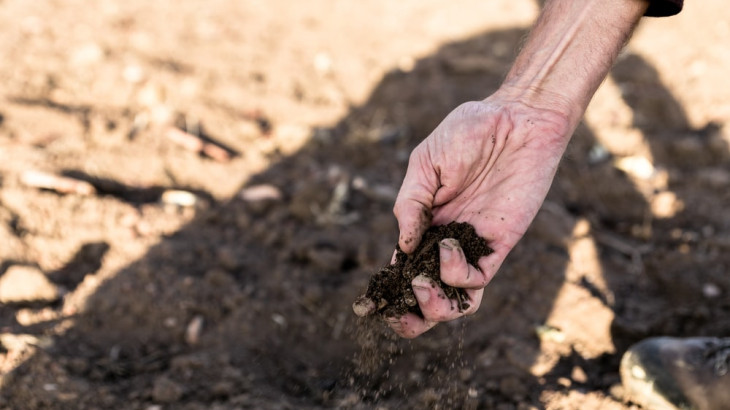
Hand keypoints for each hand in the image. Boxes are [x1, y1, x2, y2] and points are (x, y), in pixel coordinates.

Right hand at [389, 93, 571, 337]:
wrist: (518, 118)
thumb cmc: (468, 132)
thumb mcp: (425, 164)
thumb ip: (410, 205)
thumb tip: (400, 248)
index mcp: (424, 223)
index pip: (403, 268)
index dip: (387, 291)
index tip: (370, 305)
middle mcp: (446, 241)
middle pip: (428, 294)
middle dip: (411, 316)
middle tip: (397, 312)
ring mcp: (473, 245)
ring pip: (456, 299)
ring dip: (434, 307)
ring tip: (421, 286)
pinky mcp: (499, 243)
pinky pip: (478, 278)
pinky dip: (456, 274)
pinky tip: (446, 246)